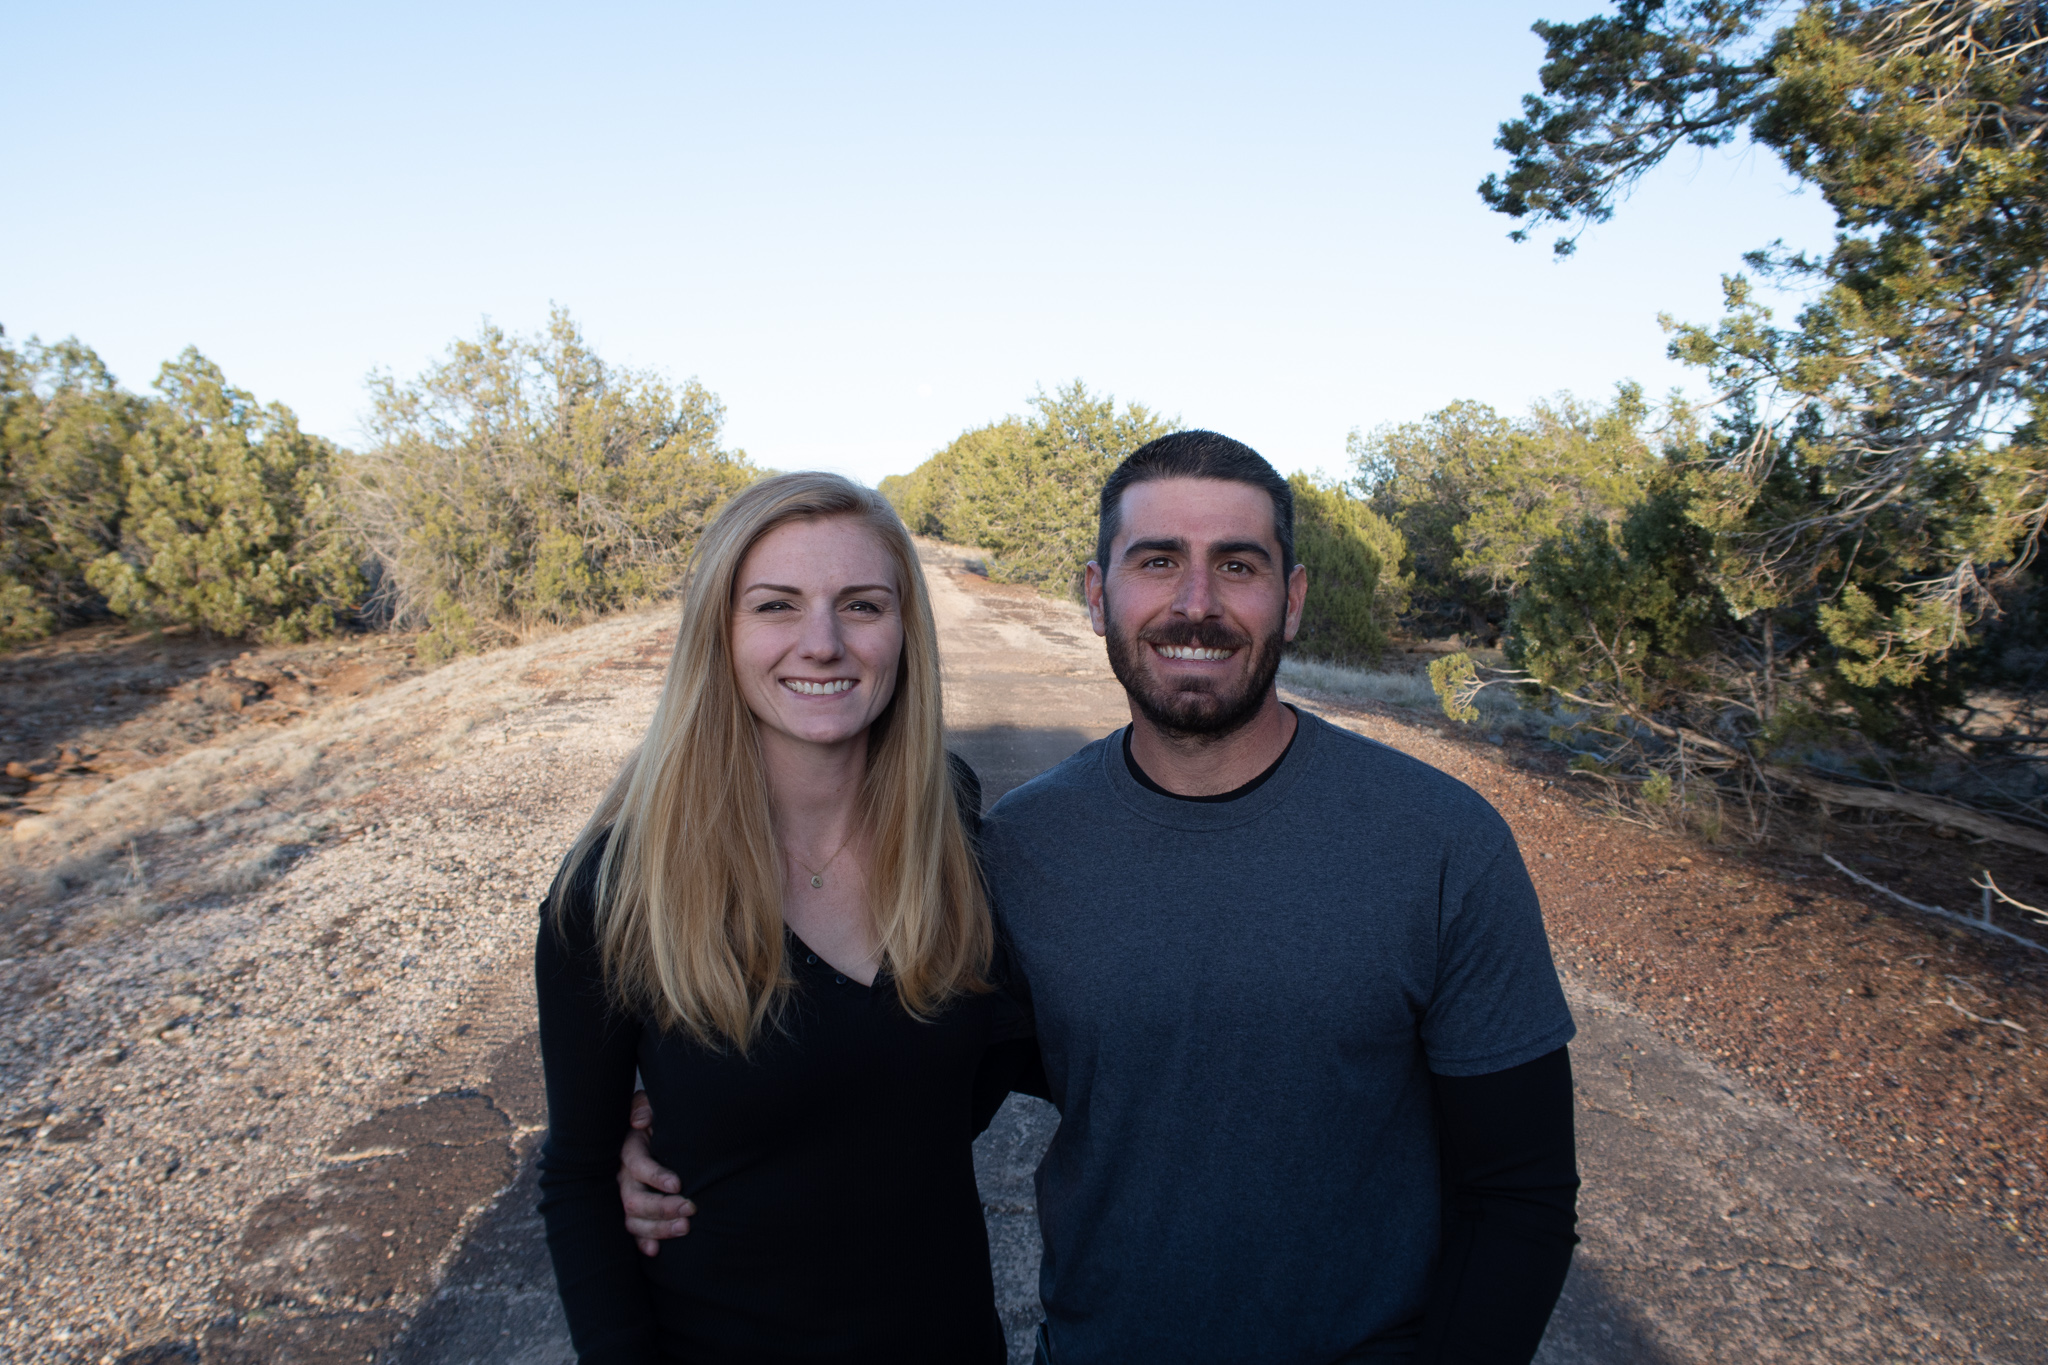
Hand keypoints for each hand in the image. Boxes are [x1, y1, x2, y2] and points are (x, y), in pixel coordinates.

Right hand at [618, 1088, 691, 1255]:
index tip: (679, 1183)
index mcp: (628, 1148)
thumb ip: (644, 1106)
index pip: (637, 1165)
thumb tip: (640, 1121)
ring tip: (686, 1228)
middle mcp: (623, 1175)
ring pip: (633, 1220)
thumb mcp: (652, 1103)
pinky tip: (655, 1251)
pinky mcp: (634, 1211)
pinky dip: (643, 1242)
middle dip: (662, 1207)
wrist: (662, 1131)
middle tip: (691, 1208)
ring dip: (658, 1228)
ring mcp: (626, 1195)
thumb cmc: (660, 1115)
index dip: (656, 1176)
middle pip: (634, 1199)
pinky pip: (633, 1231)